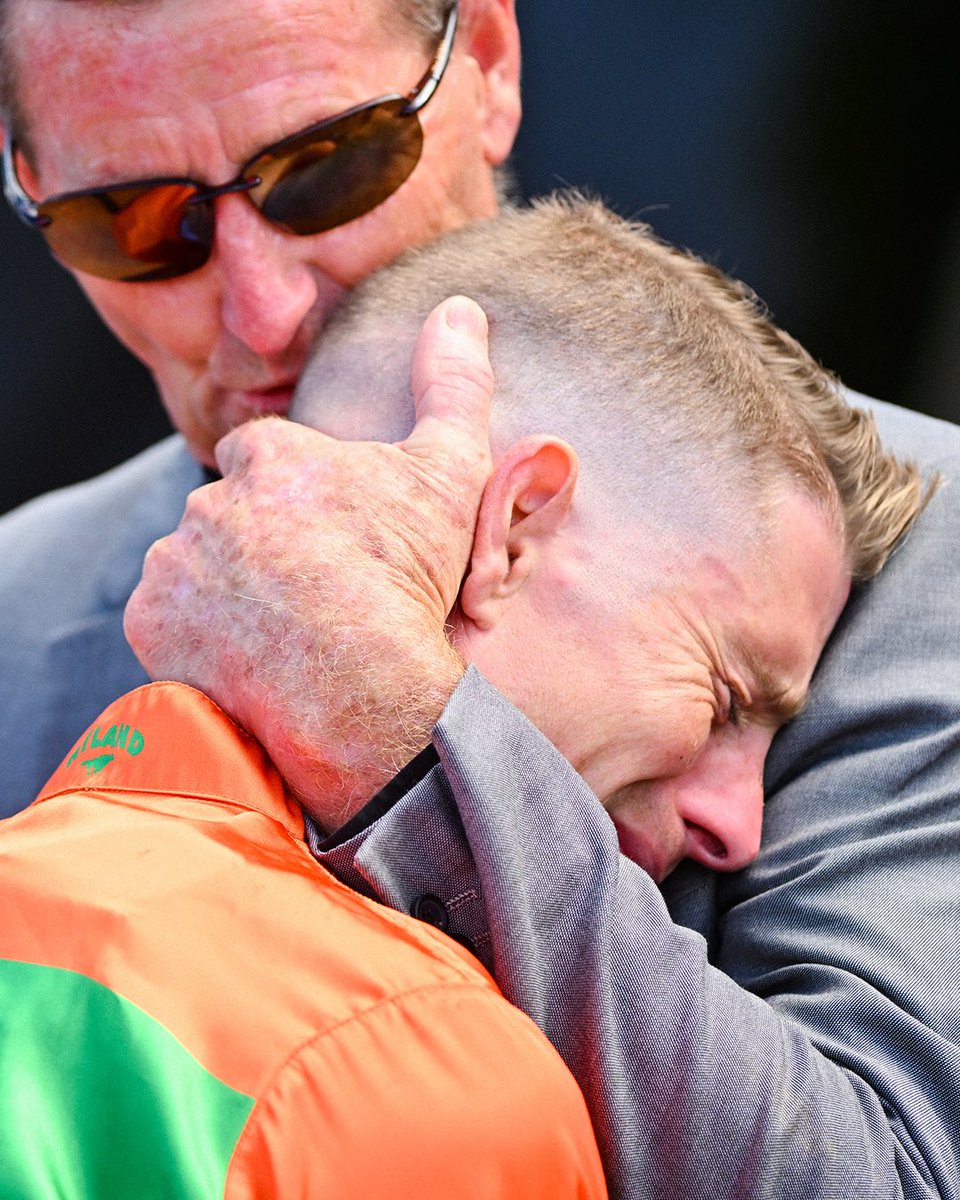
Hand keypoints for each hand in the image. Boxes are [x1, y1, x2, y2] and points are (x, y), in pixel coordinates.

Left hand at [125, 297, 493, 825]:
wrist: (361, 683)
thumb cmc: (405, 575)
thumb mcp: (449, 472)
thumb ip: (454, 385)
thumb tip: (461, 307)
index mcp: (270, 455)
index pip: (266, 458)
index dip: (299, 498)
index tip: (330, 538)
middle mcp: (208, 500)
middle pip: (230, 517)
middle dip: (261, 547)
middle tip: (312, 593)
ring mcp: (172, 562)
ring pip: (195, 569)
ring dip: (227, 593)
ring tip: (284, 635)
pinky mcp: (150, 622)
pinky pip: (167, 624)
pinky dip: (197, 640)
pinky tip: (247, 660)